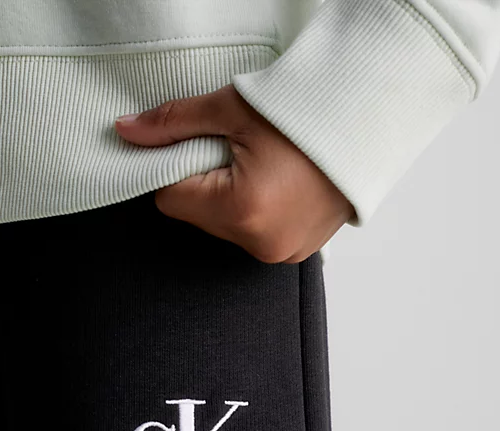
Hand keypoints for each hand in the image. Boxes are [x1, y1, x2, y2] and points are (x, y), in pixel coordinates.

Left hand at [114, 84, 354, 263]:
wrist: (372, 119)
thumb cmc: (309, 112)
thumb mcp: (232, 109)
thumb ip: (173, 123)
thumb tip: (127, 132)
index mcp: (242, 211)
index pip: (170, 199)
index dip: (175, 167)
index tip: (195, 143)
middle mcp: (262, 243)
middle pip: (199, 216)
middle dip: (205, 182)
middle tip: (238, 148)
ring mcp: (283, 252)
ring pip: (226, 227)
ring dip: (231, 197)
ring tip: (265, 164)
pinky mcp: (298, 252)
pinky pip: (255, 234)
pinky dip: (257, 209)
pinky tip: (279, 182)